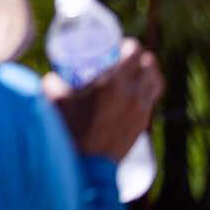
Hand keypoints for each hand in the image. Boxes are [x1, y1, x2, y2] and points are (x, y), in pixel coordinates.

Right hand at [43, 38, 163, 161]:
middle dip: (140, 57)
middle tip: (125, 59)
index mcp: (114, 82)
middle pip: (150, 63)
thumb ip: (52, 82)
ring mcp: (142, 109)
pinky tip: (134, 94)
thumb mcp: (55, 100)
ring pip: (157, 81)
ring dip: (148, 73)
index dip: (128, 45)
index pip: (134, 51)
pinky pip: (152, 98)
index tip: (117, 46)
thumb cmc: (70, 130)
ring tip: (135, 74)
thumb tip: (52, 76)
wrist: (87, 165)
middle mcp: (134, 93)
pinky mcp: (143, 123)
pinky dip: (147, 91)